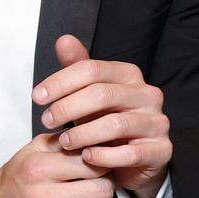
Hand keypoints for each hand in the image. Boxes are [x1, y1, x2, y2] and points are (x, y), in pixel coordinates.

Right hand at [0, 133, 118, 197]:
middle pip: (102, 191)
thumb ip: (66, 139)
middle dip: (106, 185)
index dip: (101, 163)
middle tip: (98, 183)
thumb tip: (97, 136)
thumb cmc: (18, 175)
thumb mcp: (36, 147)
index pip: (94, 165)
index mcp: (39, 170)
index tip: (97, 166)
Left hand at [34, 34, 172, 197]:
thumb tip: (64, 40)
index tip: (37, 97)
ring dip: (82, 134)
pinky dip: (104, 156)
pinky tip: (86, 156)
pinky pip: (130, 154)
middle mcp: (148, 94)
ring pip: (115, 124)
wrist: (132, 157)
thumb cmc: (106, 119)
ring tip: (63, 142)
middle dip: (67, 108)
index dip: (60, 82)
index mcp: (129, 75)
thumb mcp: (87, 93)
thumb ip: (76, 68)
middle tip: (46, 121)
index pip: (91, 69)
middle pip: (101, 94)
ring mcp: (157, 122)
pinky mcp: (161, 150)